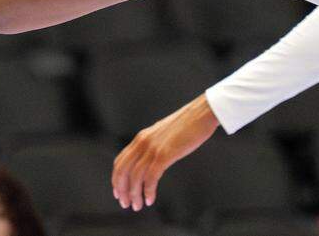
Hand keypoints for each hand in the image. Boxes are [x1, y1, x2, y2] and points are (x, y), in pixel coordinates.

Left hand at [111, 94, 219, 210]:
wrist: (202, 113)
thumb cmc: (187, 124)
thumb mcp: (163, 134)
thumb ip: (154, 145)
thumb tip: (151, 160)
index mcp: (141, 137)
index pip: (120, 161)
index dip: (117, 179)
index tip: (118, 192)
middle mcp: (143, 142)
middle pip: (123, 170)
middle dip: (122, 190)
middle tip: (126, 204)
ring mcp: (153, 148)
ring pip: (135, 176)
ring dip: (134, 194)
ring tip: (138, 205)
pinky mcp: (165, 154)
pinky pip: (151, 177)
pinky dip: (148, 191)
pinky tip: (150, 199)